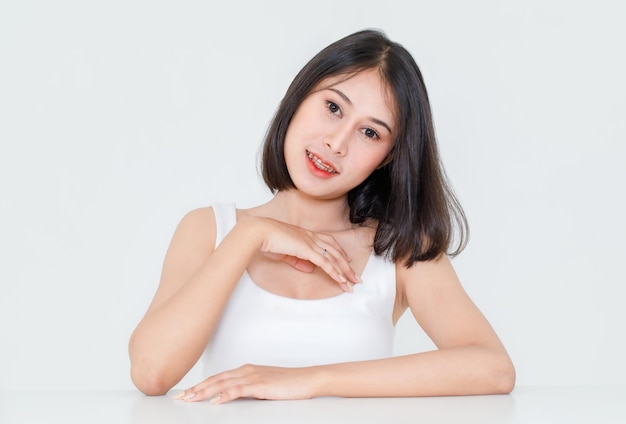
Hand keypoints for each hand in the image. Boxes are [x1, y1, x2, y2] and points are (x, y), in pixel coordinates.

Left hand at [173, 364, 317, 403]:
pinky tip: (216, 401)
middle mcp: (247, 371)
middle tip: (180, 397)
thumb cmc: (288, 383)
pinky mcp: (261, 385)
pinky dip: (225, 395)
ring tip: (191, 399)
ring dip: (205, 392)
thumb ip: (247, 390)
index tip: (187, 393)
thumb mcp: (263, 386)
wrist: (307, 378)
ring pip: (223, 384)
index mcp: (246, 370)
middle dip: (196, 389)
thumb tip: (231, 398)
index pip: (218, 378)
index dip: (201, 385)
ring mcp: (253, 377)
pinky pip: (239, 390)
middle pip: (216, 380)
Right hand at [243, 216, 360, 290]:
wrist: (260, 232)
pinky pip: (324, 262)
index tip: (347, 264)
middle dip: (347, 266)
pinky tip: (340, 279)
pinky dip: (334, 271)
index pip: (330, 244)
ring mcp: (310, 242)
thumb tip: (310, 269)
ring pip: (334, 258)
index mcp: (308, 235)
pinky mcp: (306, 249)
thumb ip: (299, 260)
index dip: (340, 255)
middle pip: (336, 252)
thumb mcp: (286, 252)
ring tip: (352, 283)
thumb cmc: (268, 239)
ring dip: (344, 271)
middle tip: (356, 278)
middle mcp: (312, 237)